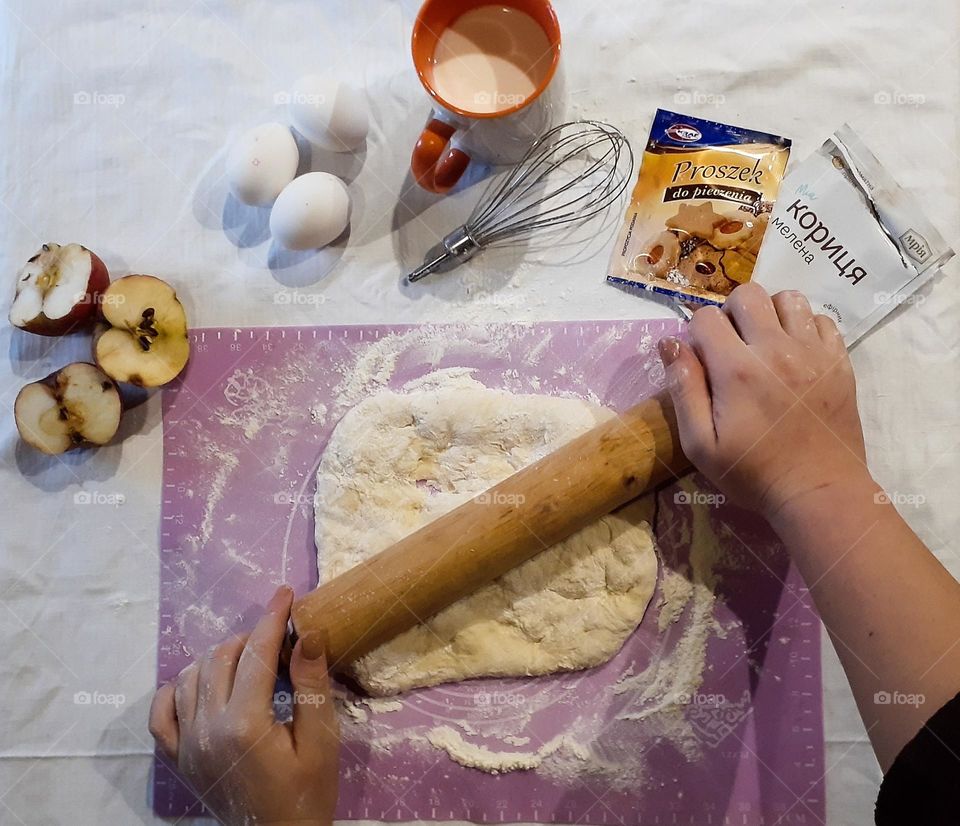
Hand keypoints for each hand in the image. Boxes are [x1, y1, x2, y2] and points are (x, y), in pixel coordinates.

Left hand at [148, 586, 338, 825]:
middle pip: (221, 658)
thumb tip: (307, 634)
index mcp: (244, 724)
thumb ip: (310, 686)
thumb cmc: (308, 794)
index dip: (272, 618)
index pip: (256, 653)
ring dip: (219, 657)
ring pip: (191, 676)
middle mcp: (207, 729)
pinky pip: (161, 713)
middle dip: (250, 637)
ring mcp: (187, 745)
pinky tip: (200, 683)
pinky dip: (177, 689)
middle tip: (278, 640)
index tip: (285, 593)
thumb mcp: (321, 741)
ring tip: (249, 660)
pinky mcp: (178, 759)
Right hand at [658, 283, 870, 519]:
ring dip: (770, 312)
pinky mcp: (839, 361)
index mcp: (737, 370)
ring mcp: (813, 352)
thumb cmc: (752, 474)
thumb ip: (683, 389)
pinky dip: (803, 327)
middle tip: (730, 345)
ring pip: (788, 297)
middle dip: (730, 312)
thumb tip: (671, 344)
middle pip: (748, 294)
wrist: (818, 492)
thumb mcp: (700, 444)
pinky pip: (821, 319)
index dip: (696, 334)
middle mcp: (776, 349)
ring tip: (764, 342)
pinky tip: (794, 353)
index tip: (701, 360)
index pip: (705, 318)